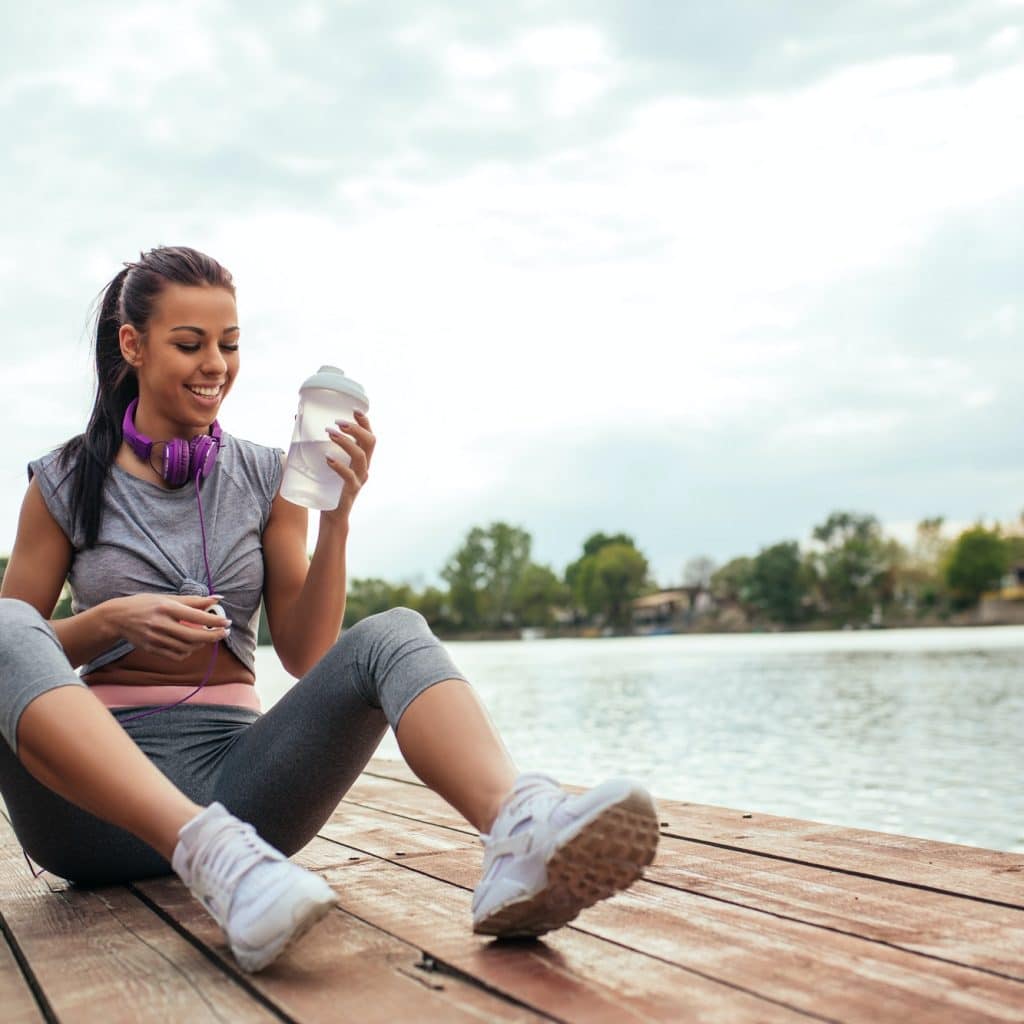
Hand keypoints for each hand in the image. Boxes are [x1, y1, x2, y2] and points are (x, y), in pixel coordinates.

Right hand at [109, 593, 231, 660]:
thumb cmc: (146, 604)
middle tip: (224, 633)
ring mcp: (155, 638)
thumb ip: (194, 600)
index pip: (196, 616)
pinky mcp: (152, 648)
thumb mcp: (168, 597)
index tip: (227, 622)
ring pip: (187, 647)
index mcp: (166, 607)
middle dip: (213, 636)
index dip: (214, 621)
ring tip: (208, 637)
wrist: (118, 617)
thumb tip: (218, 598)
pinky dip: (189, 652)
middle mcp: (161, 623)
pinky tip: (193, 645)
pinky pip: (176, 655)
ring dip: (202, 644)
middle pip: (193, 635)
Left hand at [323, 409, 374, 524]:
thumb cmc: (327, 486)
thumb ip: (317, 443)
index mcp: (360, 459)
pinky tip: (328, 460)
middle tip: (338, 422)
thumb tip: (297, 418)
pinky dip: (339, 466)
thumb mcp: (325, 462)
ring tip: (330, 433)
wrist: (332, 515)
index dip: (365, 422)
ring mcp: (359, 479)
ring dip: (346, 442)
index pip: (369, 437)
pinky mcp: (351, 491)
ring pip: (360, 456)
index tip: (355, 410)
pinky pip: (349, 476)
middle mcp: (363, 467)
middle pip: (370, 442)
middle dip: (356, 429)